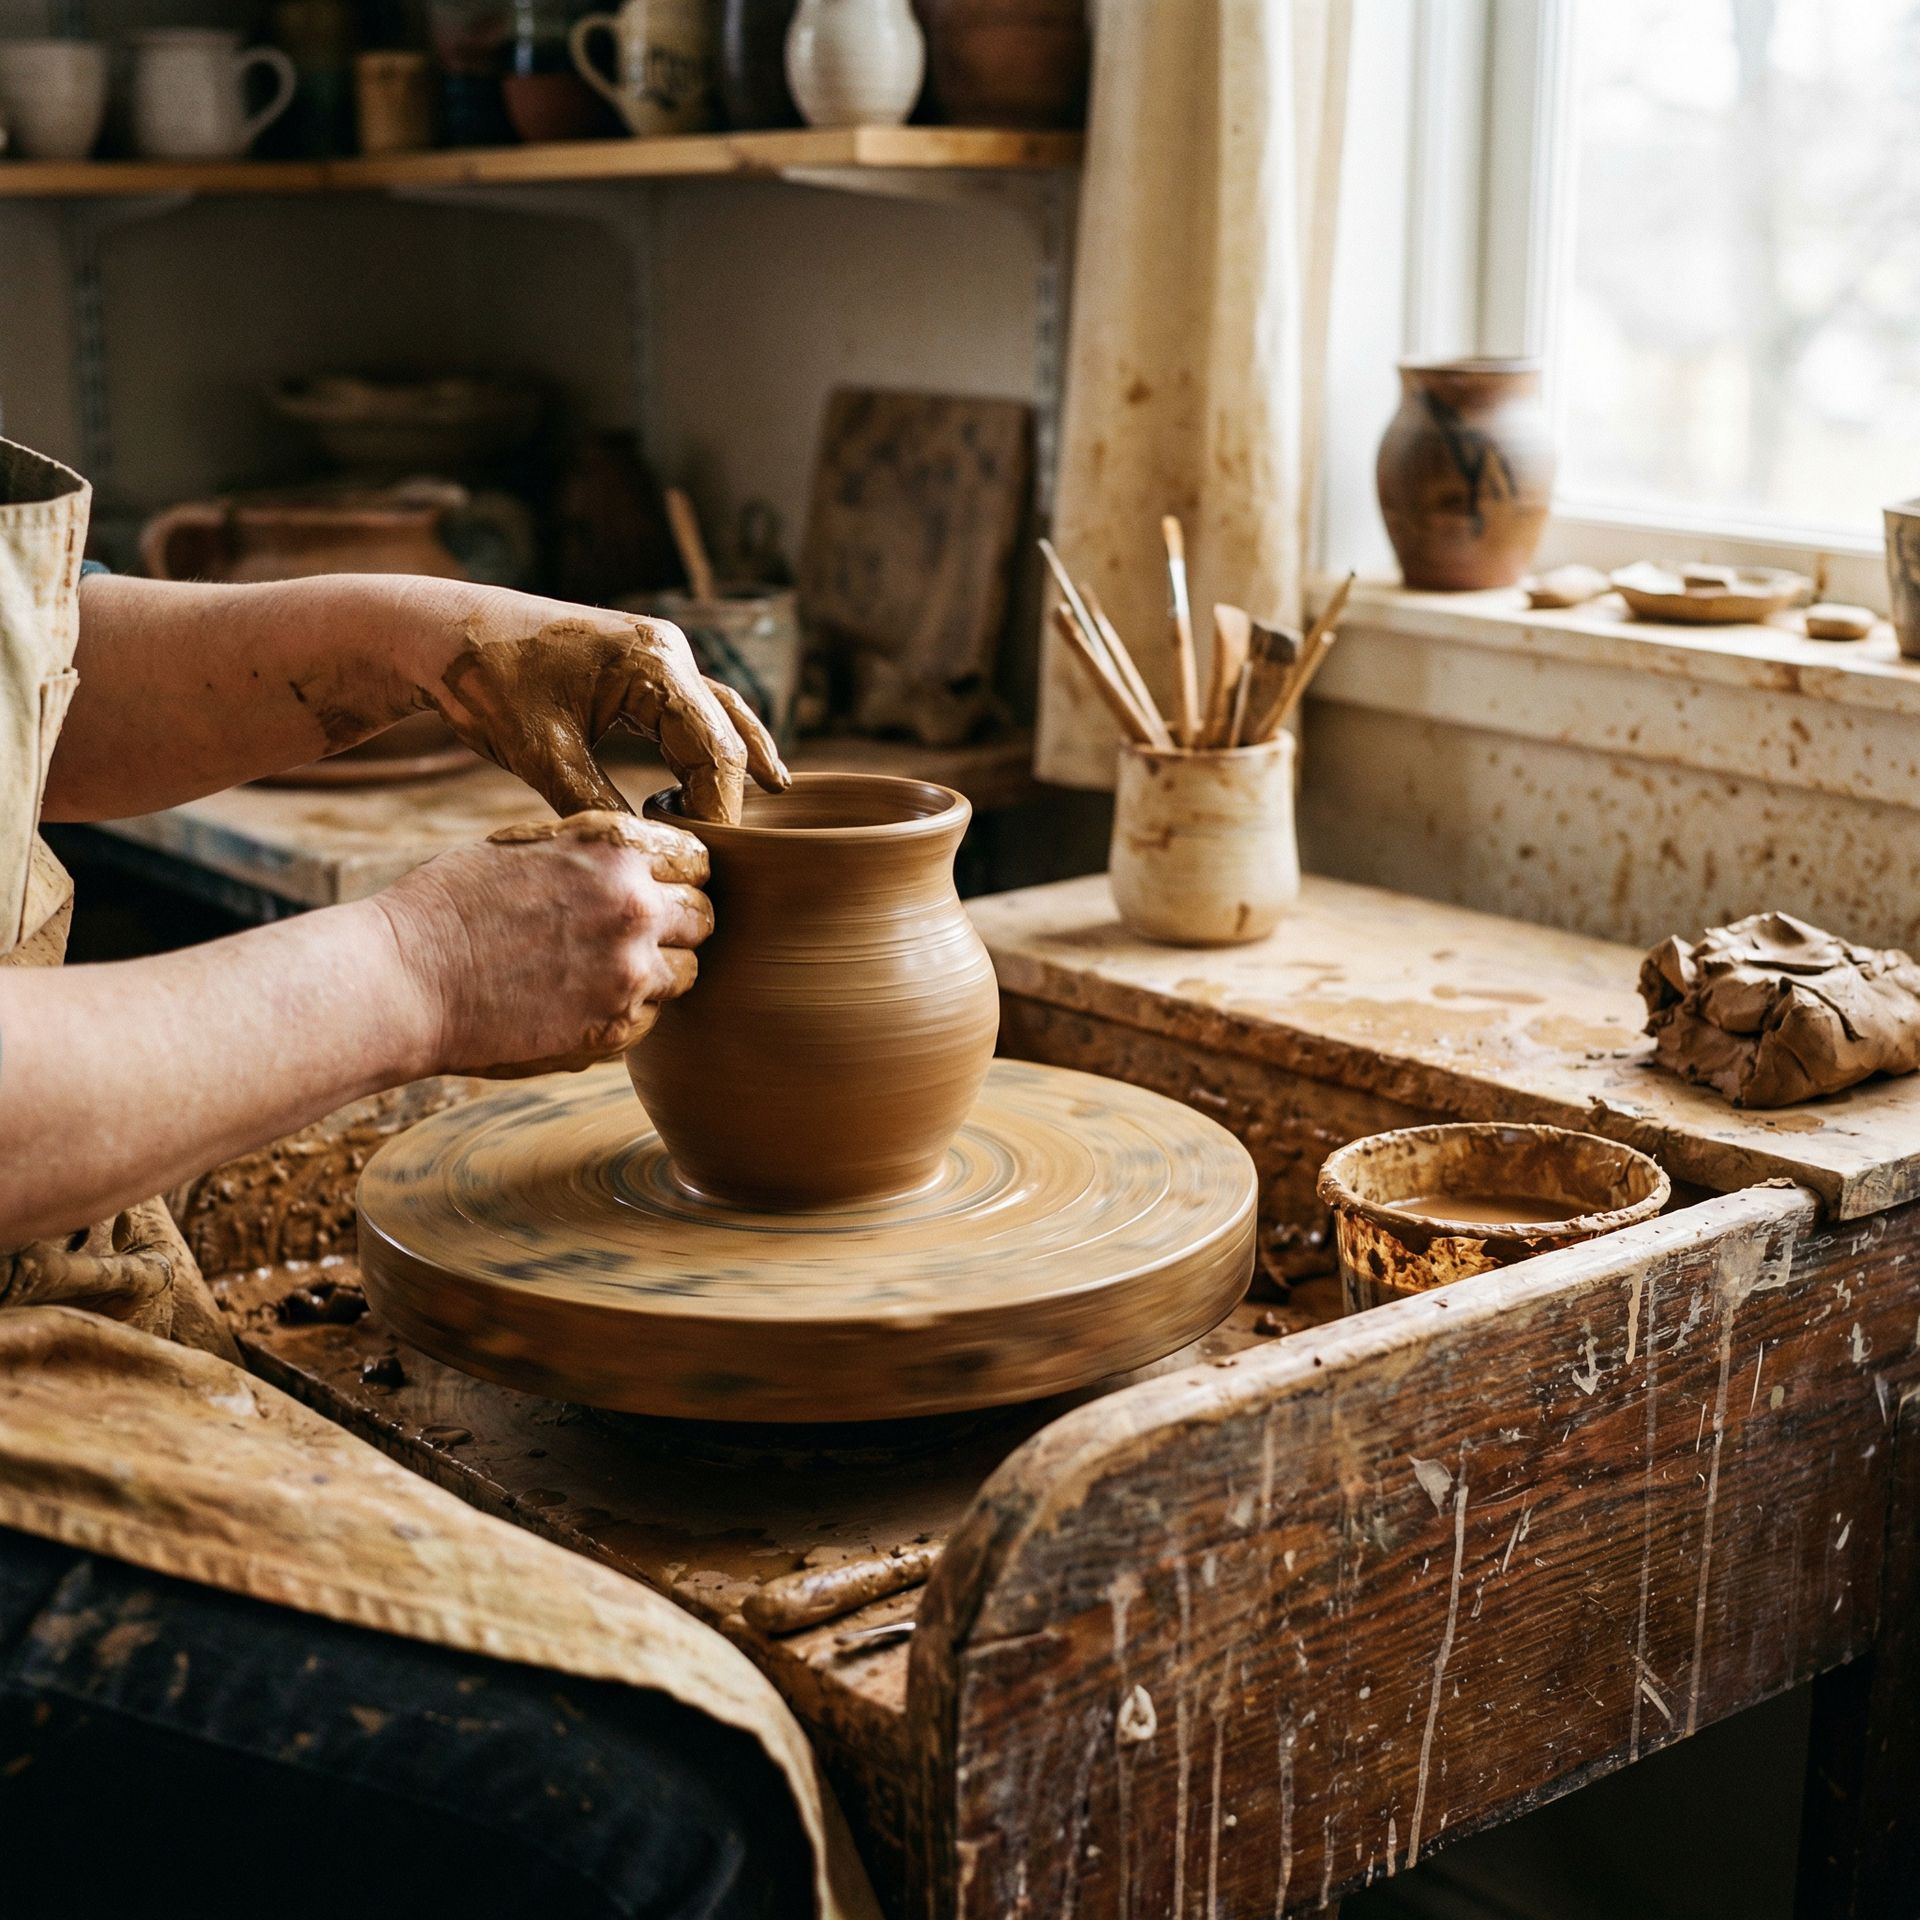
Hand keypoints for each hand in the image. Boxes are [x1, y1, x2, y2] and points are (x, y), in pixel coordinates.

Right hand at [375, 811, 712, 1076]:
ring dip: (657, 971)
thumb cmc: (448, 905)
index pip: (698, 858)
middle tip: (632, 935)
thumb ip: (595, 857)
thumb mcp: (528, 847)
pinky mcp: (615, 1029)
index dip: (678, 874)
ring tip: (602, 971)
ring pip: (688, 972)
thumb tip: (640, 868)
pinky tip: (579, 1002)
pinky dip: (628, 1012)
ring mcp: (629, 973)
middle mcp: (635, 906)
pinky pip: (653, 1018)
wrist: (401, 981)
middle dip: (677, 923)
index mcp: (614, 848)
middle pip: (703, 917)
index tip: (658, 886)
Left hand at [414, 585, 788, 824]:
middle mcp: (668, 651)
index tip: (701, 859)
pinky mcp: (643, 666)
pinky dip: (714, 745)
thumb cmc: (485, 683)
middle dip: (725, 798)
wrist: (443, 633)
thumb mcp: (540, 754)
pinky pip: (696, 711)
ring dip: (737, 765)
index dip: (715, 812)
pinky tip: (741, 770)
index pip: (713, 751)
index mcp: (653, 663)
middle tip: (717, 855)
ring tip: (776, 799)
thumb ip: (595, 803)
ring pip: (720, 719)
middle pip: (726, 737)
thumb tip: (642, 855)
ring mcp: (659, 654)